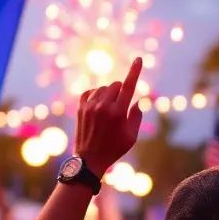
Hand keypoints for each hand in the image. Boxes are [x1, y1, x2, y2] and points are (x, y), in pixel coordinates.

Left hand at [75, 57, 143, 175]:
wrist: (89, 160)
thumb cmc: (114, 149)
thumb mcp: (132, 136)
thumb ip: (136, 116)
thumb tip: (136, 101)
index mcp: (118, 112)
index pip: (128, 86)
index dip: (134, 71)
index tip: (138, 59)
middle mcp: (103, 106)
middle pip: (116, 85)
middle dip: (121, 91)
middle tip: (121, 106)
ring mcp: (89, 106)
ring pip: (103, 88)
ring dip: (109, 93)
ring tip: (109, 110)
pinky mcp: (80, 108)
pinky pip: (90, 91)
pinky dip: (96, 94)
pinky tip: (98, 105)